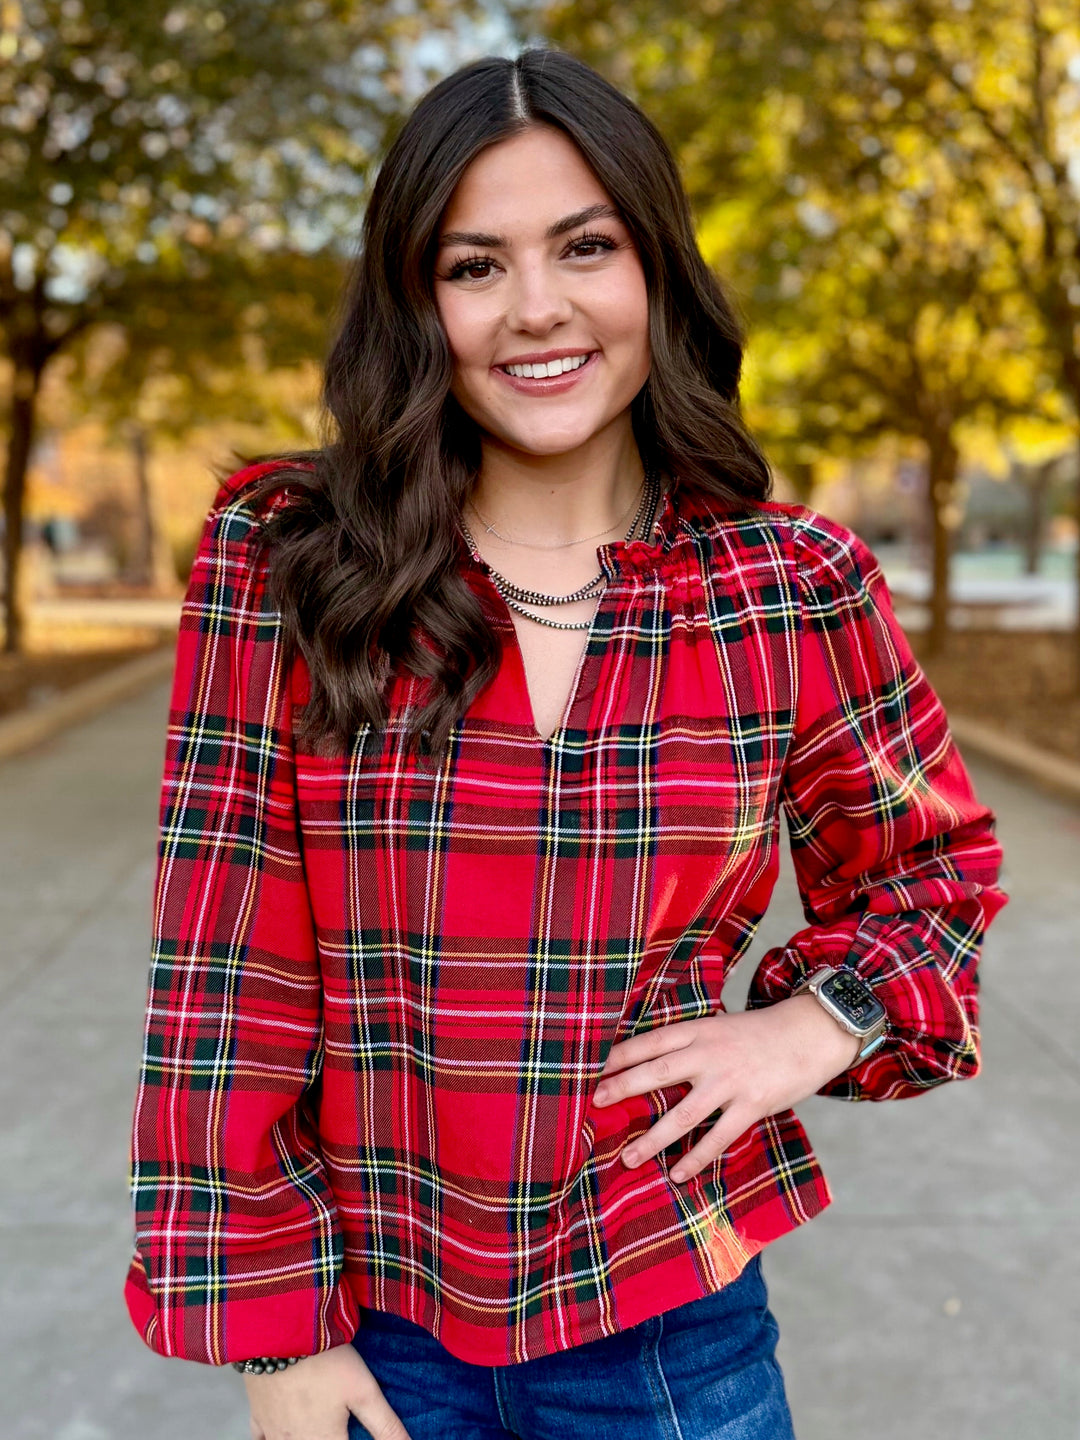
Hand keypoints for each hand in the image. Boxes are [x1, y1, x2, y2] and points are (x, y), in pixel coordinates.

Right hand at [246, 1341, 412, 1439]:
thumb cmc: (324, 1361)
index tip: (354, 1434)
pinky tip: (280, 1433)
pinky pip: (260, 1437)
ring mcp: (273, 1430)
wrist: (279, 1333)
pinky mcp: (257, 1412)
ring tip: (319, 1430)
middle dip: (330, 1437)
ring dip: (306, 1438)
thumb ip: (385, 1426)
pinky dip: (269, 1438)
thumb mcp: (363, 1391)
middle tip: (341, 1428)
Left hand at [592, 995, 861, 1182]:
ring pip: (683, 1114)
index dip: (620, 1055)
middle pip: (657, 1072)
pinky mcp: (752, 1105)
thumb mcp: (719, 1028)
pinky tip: (678, 1174)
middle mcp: (710, 1054)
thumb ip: (689, 1045)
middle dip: (623, 1088)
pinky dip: (696, 1158)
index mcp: (699, 1030)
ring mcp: (731, 1081)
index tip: (592, 1068)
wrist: (810, 1033)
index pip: (651, 1041)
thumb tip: (650, 1066)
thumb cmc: (758, 1034)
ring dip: (652, 1139)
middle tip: (594, 1103)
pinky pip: (718, 1137)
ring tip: (627, 1157)